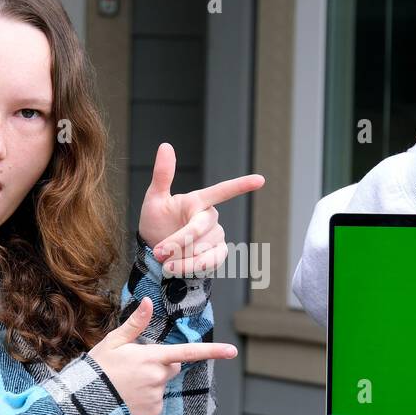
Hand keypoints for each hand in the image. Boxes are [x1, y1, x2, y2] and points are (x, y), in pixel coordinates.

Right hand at [88, 296, 237, 414]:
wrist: (84, 402)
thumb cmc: (98, 368)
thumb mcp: (113, 342)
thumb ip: (135, 324)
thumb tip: (148, 302)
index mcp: (151, 357)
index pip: (187, 352)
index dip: (212, 352)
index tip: (232, 351)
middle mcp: (158, 378)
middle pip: (171, 367)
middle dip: (160, 365)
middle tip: (134, 367)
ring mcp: (156, 397)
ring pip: (161, 385)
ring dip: (150, 383)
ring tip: (125, 385)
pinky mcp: (153, 413)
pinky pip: (156, 403)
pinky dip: (146, 400)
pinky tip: (127, 398)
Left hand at [139, 142, 264, 275]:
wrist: (156, 252)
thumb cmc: (156, 222)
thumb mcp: (154, 199)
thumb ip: (163, 175)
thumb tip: (166, 145)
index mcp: (198, 201)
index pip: (222, 191)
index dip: (241, 185)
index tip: (261, 180)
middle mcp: (211, 217)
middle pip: (200, 228)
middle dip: (178, 241)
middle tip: (160, 252)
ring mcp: (216, 236)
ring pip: (203, 247)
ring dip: (182, 258)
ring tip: (164, 263)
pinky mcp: (217, 254)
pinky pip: (211, 261)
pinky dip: (193, 267)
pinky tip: (177, 269)